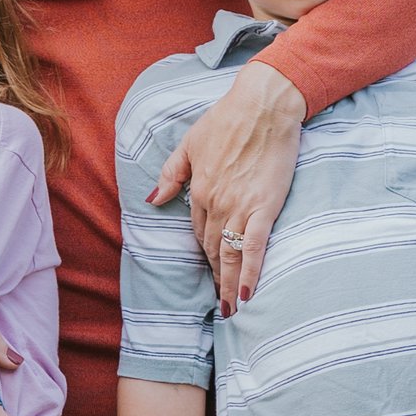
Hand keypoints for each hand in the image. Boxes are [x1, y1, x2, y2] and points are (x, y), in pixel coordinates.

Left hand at [153, 59, 304, 312]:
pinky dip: (250, 273)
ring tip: (230, 310)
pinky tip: (246, 294)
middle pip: (213, 248)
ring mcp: (240, 208)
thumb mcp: (189, 143)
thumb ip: (170, 175)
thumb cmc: (228, 119)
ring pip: (230, 255)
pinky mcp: (263, 208)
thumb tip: (152, 201)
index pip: (198, 231)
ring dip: (228, 285)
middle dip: (215, 277)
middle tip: (220, 303)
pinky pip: (254, 248)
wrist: (263, 106)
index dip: (203, 252)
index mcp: (198, 190)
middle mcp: (216, 203)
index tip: (209, 268)